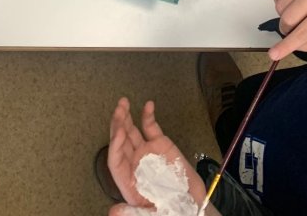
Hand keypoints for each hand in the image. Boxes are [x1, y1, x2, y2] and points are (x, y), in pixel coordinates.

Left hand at [107, 98, 206, 212]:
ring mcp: (147, 152)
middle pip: (121, 142)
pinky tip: (148, 105)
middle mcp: (135, 164)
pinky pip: (151, 128)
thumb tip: (112, 213)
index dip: (115, 145)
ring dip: (126, 117)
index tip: (119, 132)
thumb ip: (131, 213)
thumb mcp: (151, 215)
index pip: (115, 160)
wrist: (193, 206)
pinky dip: (148, 116)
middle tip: (119, 109)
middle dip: (118, 125)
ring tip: (123, 103)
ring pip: (132, 131)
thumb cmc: (171, 211)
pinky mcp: (161, 145)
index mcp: (128, 181)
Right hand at [269, 0, 306, 58]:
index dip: (286, 45)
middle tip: (298, 25)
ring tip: (300, 10)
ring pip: (279, 7)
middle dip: (287, 28)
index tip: (273, 54)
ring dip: (285, 14)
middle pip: (286, 20)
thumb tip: (289, 45)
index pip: (302, 32)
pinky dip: (282, 1)